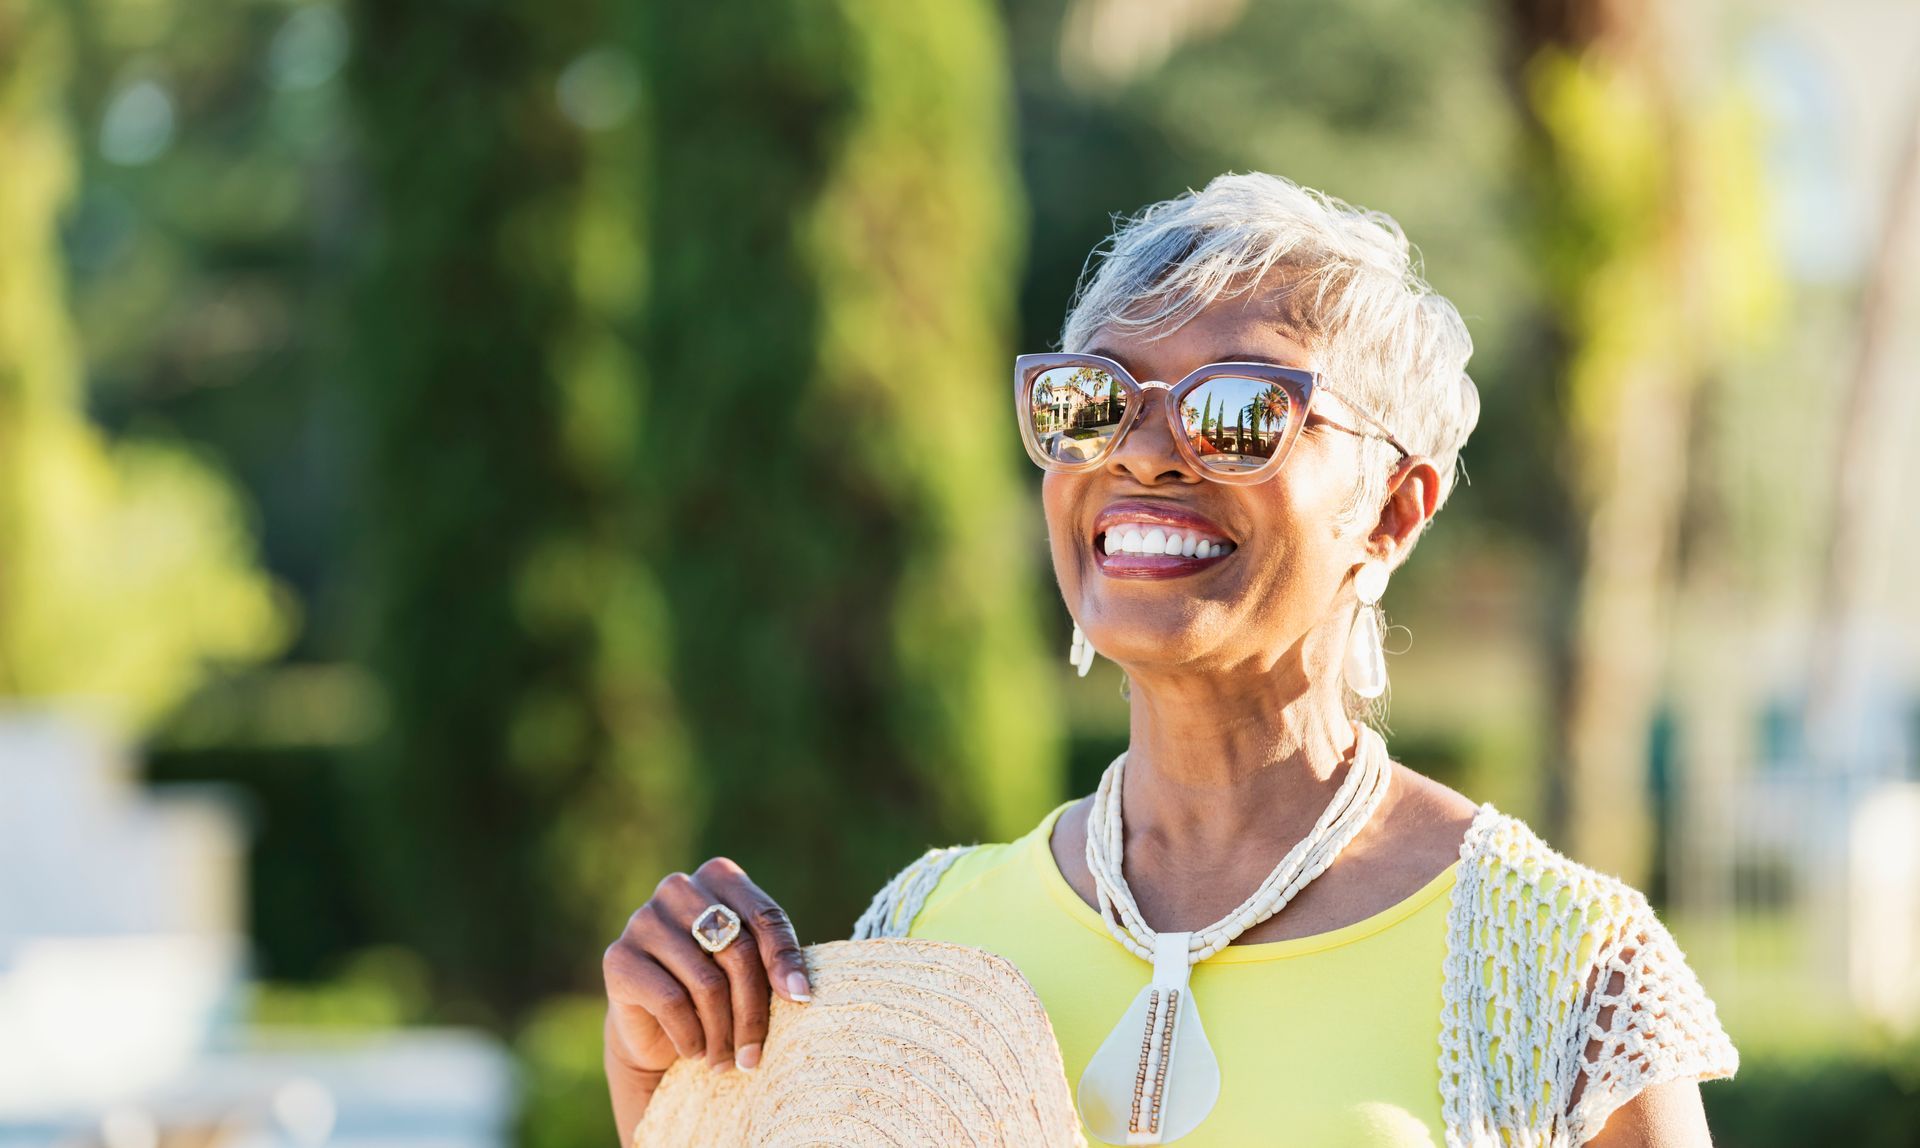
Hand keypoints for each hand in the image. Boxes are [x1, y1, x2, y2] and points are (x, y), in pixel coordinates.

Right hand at [602, 858, 810, 1138]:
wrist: (651, 1025)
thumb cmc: (714, 988)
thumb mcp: (752, 971)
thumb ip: (776, 966)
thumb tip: (799, 992)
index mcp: (719, 876)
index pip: (765, 917)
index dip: (786, 961)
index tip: (801, 1000)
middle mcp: (679, 888)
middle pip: (738, 951)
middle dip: (753, 1011)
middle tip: (754, 1055)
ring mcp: (644, 919)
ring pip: (707, 983)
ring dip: (723, 1034)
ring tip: (727, 1061)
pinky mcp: (619, 957)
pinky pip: (672, 1002)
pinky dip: (691, 1037)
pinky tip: (695, 1051)